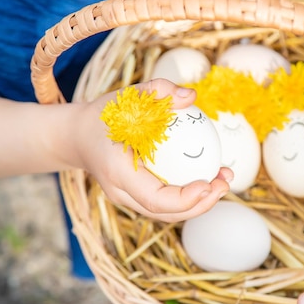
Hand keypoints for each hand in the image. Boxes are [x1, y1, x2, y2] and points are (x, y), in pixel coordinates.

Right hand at [72, 78, 231, 222]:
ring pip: (166, 213)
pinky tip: (208, 176)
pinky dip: (188, 196)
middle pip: (163, 213)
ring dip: (199, 203)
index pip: (154, 198)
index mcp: (117, 171)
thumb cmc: (104, 114)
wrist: (78, 136)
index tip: (208, 184)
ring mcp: (127, 198)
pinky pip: (164, 203)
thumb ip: (158, 90)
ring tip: (224, 180)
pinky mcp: (135, 197)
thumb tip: (191, 97)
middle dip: (200, 205)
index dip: (184, 199)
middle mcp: (120, 192)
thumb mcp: (128, 95)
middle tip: (225, 183)